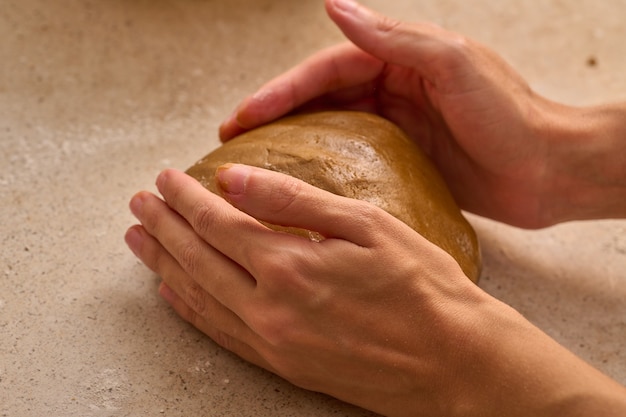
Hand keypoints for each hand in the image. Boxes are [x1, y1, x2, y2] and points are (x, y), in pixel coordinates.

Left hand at [125, 165, 625, 416]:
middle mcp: (269, 308)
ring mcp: (272, 341)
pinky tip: (174, 294)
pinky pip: (219, 333)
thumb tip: (236, 180)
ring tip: (139, 241)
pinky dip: (189, 310)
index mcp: (289, 266)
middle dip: (162, 227)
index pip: (218, 224)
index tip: (164, 178)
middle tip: (137, 204)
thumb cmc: (422, 288)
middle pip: (197, 259)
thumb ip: (295, 202)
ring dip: (164, 264)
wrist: (455, 363)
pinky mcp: (283, 365)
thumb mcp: (367, 225)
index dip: (185, 199)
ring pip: (198, 297)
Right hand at [219, 0, 579, 227]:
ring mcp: (395, 126)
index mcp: (400, 59)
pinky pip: (351, 161)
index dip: (280, 92)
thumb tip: (335, 5)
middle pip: (319, 98)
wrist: (549, 171)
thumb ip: (394, 37)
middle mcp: (392, 88)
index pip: (326, 70)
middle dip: (273, 117)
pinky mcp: (402, 161)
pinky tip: (298, 184)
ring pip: (329, 130)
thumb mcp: (454, 65)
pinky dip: (321, 169)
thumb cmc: (511, 116)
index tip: (242, 117)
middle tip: (230, 139)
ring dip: (290, 142)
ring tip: (251, 162)